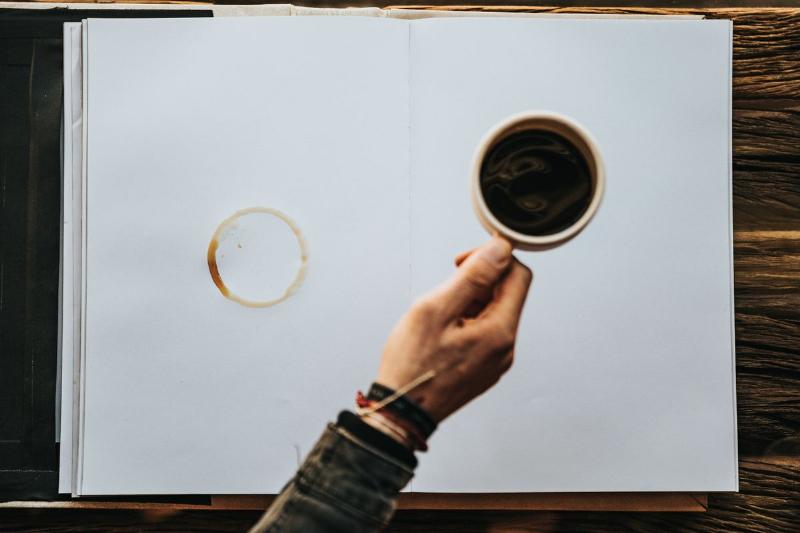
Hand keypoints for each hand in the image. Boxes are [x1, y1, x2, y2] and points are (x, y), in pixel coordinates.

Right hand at [375, 237, 531, 421]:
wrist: (401, 412)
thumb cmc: (412, 365)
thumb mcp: (436, 309)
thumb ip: (473, 276)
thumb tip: (501, 249)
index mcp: (499, 332)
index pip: (519, 276)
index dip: (492, 259)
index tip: (462, 263)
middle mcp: (505, 348)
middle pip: (507, 295)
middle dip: (478, 282)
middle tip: (445, 290)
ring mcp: (496, 362)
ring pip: (493, 313)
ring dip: (470, 302)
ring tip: (438, 316)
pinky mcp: (484, 369)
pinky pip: (484, 333)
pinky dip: (466, 322)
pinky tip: (441, 332)